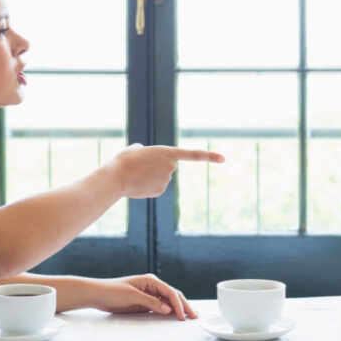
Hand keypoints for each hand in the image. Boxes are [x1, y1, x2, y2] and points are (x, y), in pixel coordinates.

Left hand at [85, 274, 197, 319]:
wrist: (97, 294)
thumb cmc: (112, 291)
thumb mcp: (132, 296)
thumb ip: (150, 302)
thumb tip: (168, 308)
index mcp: (151, 281)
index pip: (170, 292)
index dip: (179, 304)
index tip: (183, 316)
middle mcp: (152, 286)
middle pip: (173, 295)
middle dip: (184, 306)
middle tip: (194, 317)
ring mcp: (149, 294)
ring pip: (168, 301)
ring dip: (178, 309)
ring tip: (189, 317)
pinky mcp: (144, 302)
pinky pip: (160, 307)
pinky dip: (169, 312)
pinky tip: (175, 317)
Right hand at [110, 144, 224, 198]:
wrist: (117, 176)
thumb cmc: (125, 159)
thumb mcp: (138, 148)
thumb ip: (150, 153)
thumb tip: (150, 160)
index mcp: (168, 153)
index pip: (194, 155)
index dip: (209, 156)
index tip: (223, 159)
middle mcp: (171, 167)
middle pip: (168, 166)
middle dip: (157, 166)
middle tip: (142, 165)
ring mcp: (167, 180)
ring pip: (162, 177)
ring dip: (151, 176)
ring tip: (137, 174)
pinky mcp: (160, 191)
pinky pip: (156, 187)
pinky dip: (148, 185)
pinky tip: (138, 184)